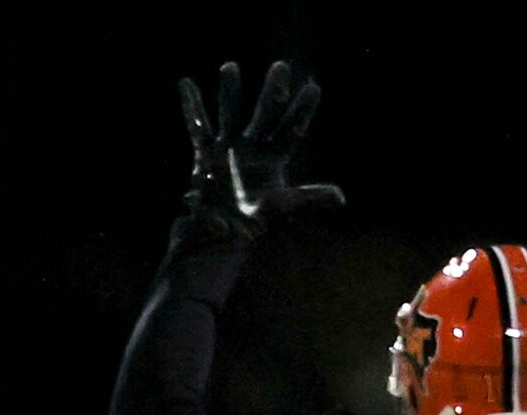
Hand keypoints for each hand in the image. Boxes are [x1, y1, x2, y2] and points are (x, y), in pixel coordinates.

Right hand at [178, 59, 343, 235]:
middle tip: (281, 67)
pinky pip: (198, 127)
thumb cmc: (256, 221)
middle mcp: (253, 147)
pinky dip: (191, 107)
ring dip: (229, 92)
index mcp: (274, 159)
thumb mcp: (284, 208)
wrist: (223, 234)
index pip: (293, 131)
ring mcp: (229, 147)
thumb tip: (342, 198)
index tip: (314, 88)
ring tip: (228, 67)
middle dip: (272, 92)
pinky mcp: (206, 154)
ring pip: (230, 114)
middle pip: (265, 114)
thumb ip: (311, 199)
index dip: (302, 112)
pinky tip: (185, 83)